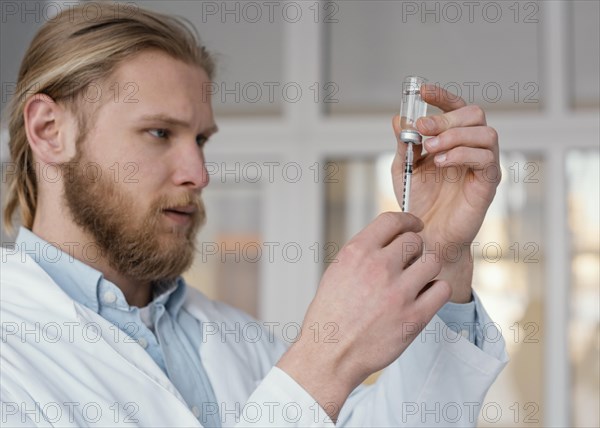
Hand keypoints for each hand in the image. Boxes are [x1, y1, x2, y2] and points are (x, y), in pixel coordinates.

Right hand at [277, 212, 450, 420]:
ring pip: (432, 261)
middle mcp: (378, 268)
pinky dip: (436, 290)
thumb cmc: (330, 315)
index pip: (392, 221)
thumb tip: (389, 238)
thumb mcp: (337, 271)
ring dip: (427, 267)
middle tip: (411, 260)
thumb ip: (364, 252)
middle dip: (415, 248)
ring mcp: (398, 292)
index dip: (407, 220)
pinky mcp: (414, 317)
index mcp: (357, 253)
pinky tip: (424, 296)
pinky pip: (441, 289)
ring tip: (417, 279)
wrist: (329, 353)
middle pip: (415, 240)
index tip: (414, 225)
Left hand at [392, 84, 500, 302]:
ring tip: (430, 150)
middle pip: (474, 113)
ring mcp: (483, 164)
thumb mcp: (404, 168)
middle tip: (424, 129)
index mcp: (453, 140)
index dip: (441, 96)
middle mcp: (472, 147)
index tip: (421, 90)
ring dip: (455, 135)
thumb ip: (404, 143)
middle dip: (447, 117)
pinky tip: (441, 163)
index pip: (455, 108)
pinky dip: (462, 154)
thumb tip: (398, 118)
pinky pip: (486, 158)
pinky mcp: (488, 183)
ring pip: (485, 132)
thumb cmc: (418, 201)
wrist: (426, 236)